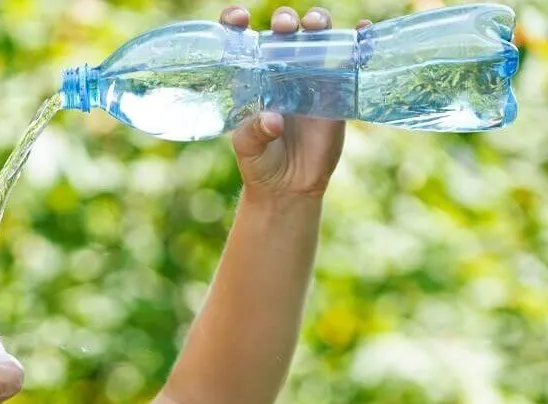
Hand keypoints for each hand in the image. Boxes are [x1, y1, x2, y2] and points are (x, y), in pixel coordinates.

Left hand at [219, 6, 371, 199]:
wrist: (290, 186)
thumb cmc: (260, 163)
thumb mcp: (248, 149)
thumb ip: (255, 132)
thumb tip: (273, 119)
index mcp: (251, 78)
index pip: (241, 41)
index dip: (237, 23)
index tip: (240, 19)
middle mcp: (279, 71)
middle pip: (283, 32)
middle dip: (284, 20)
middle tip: (284, 27)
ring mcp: (309, 77)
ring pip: (315, 38)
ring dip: (318, 23)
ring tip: (317, 25)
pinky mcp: (335, 91)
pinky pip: (348, 61)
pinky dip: (358, 40)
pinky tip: (364, 29)